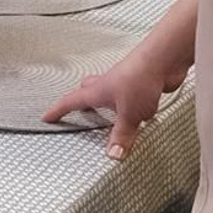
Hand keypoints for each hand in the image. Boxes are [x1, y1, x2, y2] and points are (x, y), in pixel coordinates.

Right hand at [43, 49, 189, 159]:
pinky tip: (142, 115)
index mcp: (97, 91)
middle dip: (81, 102)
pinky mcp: (142, 84)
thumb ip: (122, 135)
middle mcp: (108, 85)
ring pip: (110, 94)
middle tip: (78, 111)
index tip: (47, 116)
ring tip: (112, 120)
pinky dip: (133, 107)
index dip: (58, 110)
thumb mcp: (129, 115)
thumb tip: (114, 153)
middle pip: (88, 92)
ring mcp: (125, 83)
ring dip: (108, 105)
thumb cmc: (140, 76)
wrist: (164, 59)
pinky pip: (133, 98)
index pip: (70, 101)